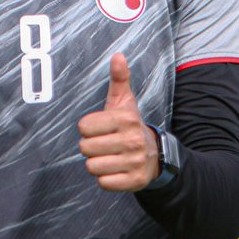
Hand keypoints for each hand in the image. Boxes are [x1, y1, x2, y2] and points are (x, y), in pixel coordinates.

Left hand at [77, 53, 158, 191]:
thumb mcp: (125, 102)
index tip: (100, 128)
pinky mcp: (134, 181)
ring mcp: (134, 162)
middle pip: (85, 148)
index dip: (88, 128)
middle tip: (104, 144)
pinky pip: (103, 183)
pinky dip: (106, 178)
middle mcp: (132, 140)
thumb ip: (119, 78)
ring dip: (97, 163)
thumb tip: (118, 55)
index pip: (84, 127)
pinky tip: (116, 169)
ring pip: (92, 167)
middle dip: (91, 147)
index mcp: (126, 119)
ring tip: (110, 156)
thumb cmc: (129, 125)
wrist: (155, 155)